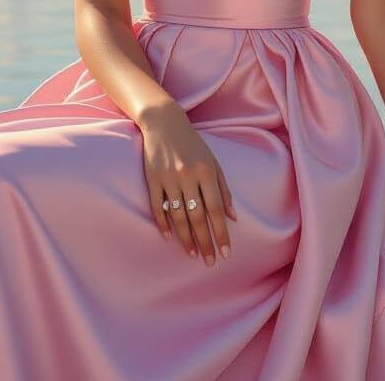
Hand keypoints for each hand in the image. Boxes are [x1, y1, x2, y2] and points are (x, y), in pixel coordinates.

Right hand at [137, 103, 237, 266]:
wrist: (163, 122)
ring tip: (193, 254)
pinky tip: (169, 237)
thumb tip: (233, 217)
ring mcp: (168, 178)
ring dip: (186, 238)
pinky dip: (162, 224)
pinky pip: (157, 207)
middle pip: (197, 216)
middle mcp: (187, 176)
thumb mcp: (213, 162)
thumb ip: (223, 189)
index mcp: (206, 172)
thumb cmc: (193, 144)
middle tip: (210, 261)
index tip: (226, 252)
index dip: (221, 232)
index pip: (215, 209)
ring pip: (177, 216)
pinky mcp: (152, 178)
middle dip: (205, 242)